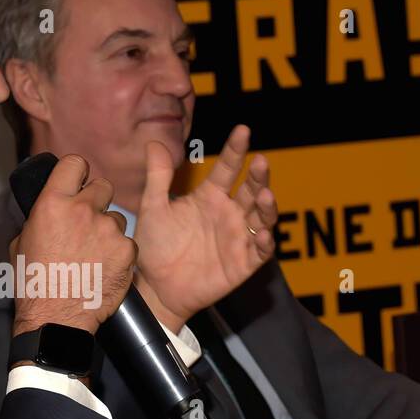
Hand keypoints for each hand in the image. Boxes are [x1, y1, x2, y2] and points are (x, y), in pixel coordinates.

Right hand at [10, 154, 134, 336]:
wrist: (55, 318)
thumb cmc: (34, 283)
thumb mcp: (23, 241)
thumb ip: (41, 216)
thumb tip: (50, 207)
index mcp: (53, 203)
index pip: (75, 163)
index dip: (77, 173)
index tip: (78, 182)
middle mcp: (83, 210)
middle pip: (103, 185)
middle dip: (97, 200)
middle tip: (88, 222)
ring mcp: (109, 230)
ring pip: (117, 217)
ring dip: (108, 231)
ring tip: (94, 254)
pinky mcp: (127, 250)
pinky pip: (127, 243)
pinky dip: (119, 254)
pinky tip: (105, 268)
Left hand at [131, 124, 274, 331]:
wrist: (156, 287)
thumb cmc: (156, 247)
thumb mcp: (153, 209)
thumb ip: (157, 177)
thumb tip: (154, 142)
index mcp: (209, 197)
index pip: (227, 168)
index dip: (235, 150)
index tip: (243, 130)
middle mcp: (228, 213)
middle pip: (250, 189)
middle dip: (258, 175)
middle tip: (260, 161)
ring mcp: (238, 238)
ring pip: (261, 217)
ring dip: (266, 206)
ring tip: (264, 194)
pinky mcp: (243, 263)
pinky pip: (260, 251)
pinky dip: (264, 242)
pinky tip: (262, 234)